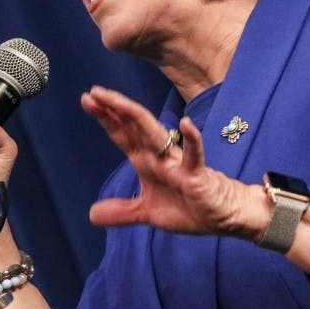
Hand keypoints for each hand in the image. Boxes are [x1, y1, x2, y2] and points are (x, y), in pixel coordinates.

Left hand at [81, 85, 256, 238]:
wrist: (222, 216)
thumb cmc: (188, 208)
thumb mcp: (148, 213)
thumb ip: (122, 212)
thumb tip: (91, 215)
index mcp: (147, 160)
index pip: (123, 134)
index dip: (106, 117)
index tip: (87, 99)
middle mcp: (159, 155)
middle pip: (134, 126)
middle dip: (115, 109)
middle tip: (94, 92)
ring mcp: (178, 162)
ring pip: (156, 134)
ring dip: (137, 116)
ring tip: (119, 102)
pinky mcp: (197, 174)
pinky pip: (195, 155)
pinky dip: (192, 140)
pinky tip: (186, 124)